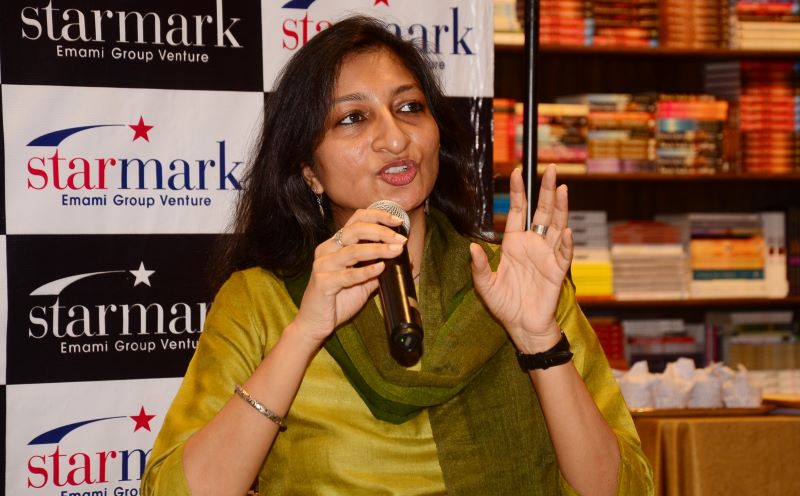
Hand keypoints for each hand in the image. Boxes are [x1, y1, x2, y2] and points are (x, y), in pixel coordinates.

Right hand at [293, 209, 406, 345]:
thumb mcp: (362, 281)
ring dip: (378, 249)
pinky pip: (348, 275)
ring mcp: (323, 265)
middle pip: (356, 230)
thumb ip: (378, 268)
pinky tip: (381, 268)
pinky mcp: (322, 282)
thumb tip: (405, 259)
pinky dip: (366, 271)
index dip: (378, 217)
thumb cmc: (337, 301)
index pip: (356, 219)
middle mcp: (327, 250)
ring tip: (396, 250)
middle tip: (401, 239)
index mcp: (335, 244)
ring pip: (353, 251)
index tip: (398, 221)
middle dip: (381, 232)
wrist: (315, 323)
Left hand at [470, 165, 573, 352]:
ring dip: (560, 208)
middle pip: (541, 212)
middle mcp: (532, 245)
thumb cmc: (505, 304)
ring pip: (556, 226)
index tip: (517, 172)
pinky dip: (566, 243)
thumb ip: (480, 267)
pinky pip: (563, 253)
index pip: (517, 211)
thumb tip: (472, 248)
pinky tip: (567, 230)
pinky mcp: (557, 271)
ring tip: (562, 189)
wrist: (523, 326)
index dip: (517, 192)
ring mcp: (547, 256)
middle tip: (551, 169)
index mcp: (513, 244)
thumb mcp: (485, 286)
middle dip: (546, 190)